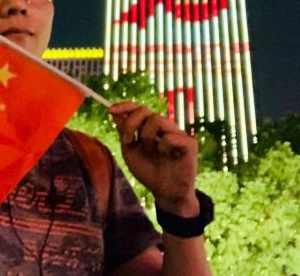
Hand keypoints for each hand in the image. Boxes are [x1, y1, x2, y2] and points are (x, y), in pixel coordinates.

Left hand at [108, 102, 199, 216]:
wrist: (165, 192)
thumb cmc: (148, 171)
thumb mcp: (130, 151)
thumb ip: (124, 132)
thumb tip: (114, 112)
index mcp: (150, 127)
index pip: (138, 108)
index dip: (125, 106)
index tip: (110, 110)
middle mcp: (164, 126)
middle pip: (144, 110)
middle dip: (131, 123)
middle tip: (127, 141)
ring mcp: (177, 133)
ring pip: (157, 120)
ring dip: (147, 137)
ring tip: (150, 151)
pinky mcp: (189, 143)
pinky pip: (170, 136)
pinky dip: (163, 147)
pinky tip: (168, 156)